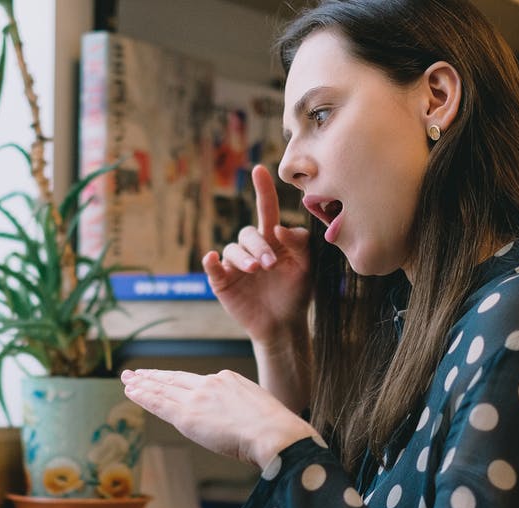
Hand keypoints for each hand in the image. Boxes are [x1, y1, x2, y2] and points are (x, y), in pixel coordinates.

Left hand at [121, 368, 317, 468]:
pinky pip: (159, 404)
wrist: (275, 433)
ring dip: (143, 385)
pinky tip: (132, 391)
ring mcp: (197, 398)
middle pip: (175, 379)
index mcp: (228, 380)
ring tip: (127, 380)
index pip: (194, 380)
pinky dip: (143, 397)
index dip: (176, 379)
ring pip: (163, 389)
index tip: (164, 377)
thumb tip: (240, 423)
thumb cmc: (276, 430)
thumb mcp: (260, 408)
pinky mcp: (188, 416)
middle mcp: (210, 384)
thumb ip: (243, 411)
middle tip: (135, 373)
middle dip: (153, 376)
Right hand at [204, 164, 310, 342]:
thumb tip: (279, 228)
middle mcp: (252, 248)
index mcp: (272, 240)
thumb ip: (300, 244)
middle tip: (270, 264)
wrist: (284, 325)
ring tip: (257, 270)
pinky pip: (213, 267)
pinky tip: (212, 259)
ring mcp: (235, 265)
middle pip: (249, 234)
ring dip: (244, 257)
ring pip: (233, 249)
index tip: (259, 170)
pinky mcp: (222, 282)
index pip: (266, 210)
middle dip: (259, 246)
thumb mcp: (307, 267)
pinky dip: (210, 262)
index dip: (263, 190)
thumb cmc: (296, 293)